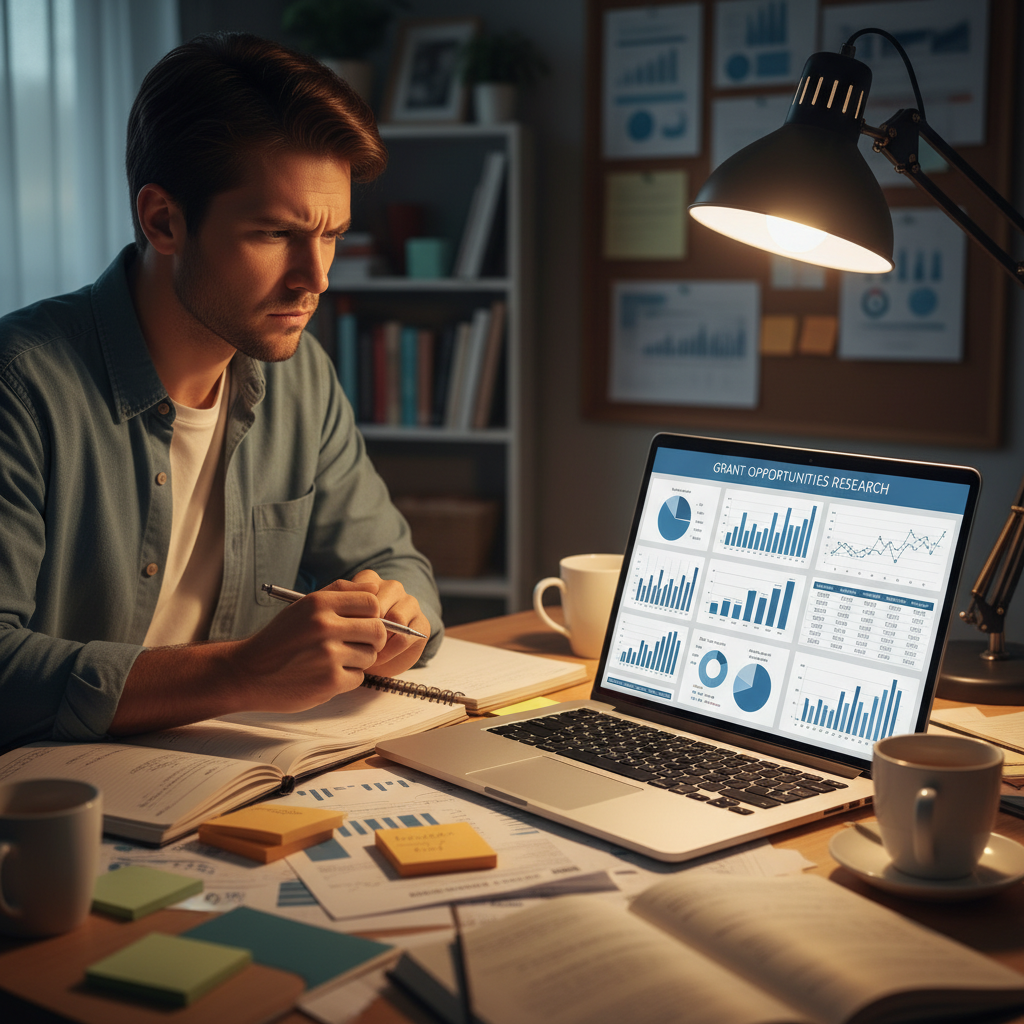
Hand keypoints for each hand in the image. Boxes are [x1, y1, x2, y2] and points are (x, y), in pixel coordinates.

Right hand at [229, 579, 387, 709]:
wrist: (248, 672)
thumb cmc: (279, 638)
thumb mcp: (304, 606)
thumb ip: (339, 593)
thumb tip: (374, 587)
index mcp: (319, 603)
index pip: (372, 602)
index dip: (373, 614)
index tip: (363, 623)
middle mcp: (325, 626)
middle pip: (378, 630)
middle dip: (372, 639)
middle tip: (357, 644)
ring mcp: (328, 654)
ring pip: (370, 655)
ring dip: (358, 660)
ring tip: (334, 660)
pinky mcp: (330, 681)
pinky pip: (358, 677)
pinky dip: (347, 679)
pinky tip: (325, 674)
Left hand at [352, 569, 429, 676]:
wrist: (375, 658)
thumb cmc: (352, 637)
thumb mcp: (340, 623)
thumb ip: (343, 615)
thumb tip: (351, 621)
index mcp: (370, 580)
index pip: (359, 591)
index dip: (350, 616)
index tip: (342, 632)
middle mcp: (393, 587)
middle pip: (378, 603)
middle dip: (365, 628)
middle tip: (353, 645)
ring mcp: (410, 603)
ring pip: (395, 618)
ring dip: (379, 640)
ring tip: (365, 653)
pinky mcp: (422, 624)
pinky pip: (404, 637)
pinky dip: (389, 652)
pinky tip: (378, 658)